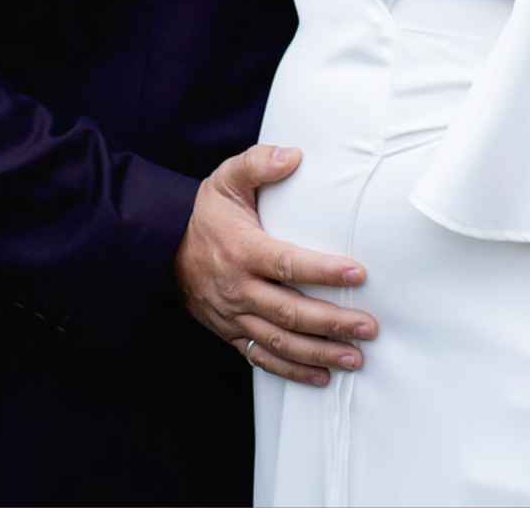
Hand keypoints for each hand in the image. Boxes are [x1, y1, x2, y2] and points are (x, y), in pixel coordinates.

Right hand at [173, 143, 376, 386]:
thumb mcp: (227, 177)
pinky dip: (291, 370)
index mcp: (241, 249)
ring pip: (279, 341)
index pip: (287, 264)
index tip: (357, 274)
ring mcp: (232, 314)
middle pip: (289, 311)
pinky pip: (261, 356)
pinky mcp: (229, 331)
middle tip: (368, 327)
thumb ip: (259, 163)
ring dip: (319, 352)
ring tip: (354, 357)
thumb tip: (294, 155)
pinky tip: (321, 375)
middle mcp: (237, 287)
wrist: (162, 245)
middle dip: (332, 322)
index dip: (323, 271)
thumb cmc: (204, 211)